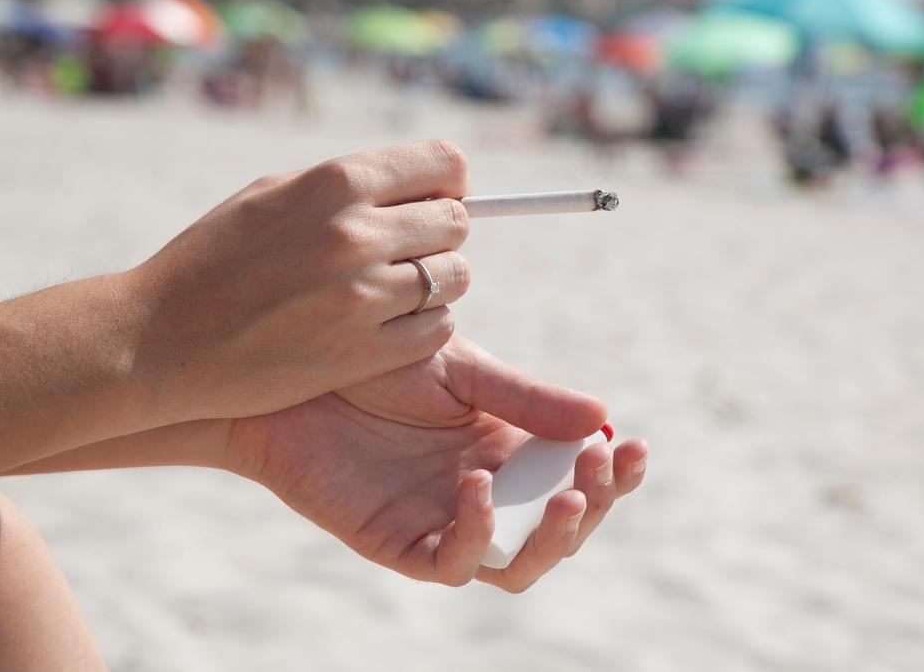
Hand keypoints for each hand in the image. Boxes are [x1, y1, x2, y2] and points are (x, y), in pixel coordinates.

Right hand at [125, 139, 471, 422]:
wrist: (158, 340)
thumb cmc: (214, 258)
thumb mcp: (274, 193)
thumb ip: (350, 185)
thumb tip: (423, 182)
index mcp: (337, 183)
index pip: (447, 164)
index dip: (449, 181)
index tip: (432, 197)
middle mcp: (357, 235)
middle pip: (457, 222)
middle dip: (440, 233)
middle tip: (407, 248)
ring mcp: (364, 298)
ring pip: (455, 277)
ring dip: (436, 282)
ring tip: (394, 288)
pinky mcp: (363, 354)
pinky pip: (439, 328)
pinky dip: (425, 325)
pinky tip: (388, 323)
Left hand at [226, 337, 647, 591]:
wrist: (289, 367)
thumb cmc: (371, 359)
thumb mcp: (461, 369)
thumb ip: (526, 398)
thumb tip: (603, 417)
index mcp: (509, 446)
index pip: (579, 474)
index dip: (616, 471)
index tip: (635, 443)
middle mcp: (486, 488)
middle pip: (562, 526)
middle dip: (596, 503)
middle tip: (598, 466)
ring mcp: (442, 519)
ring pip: (518, 562)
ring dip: (554, 537)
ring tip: (569, 495)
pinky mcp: (396, 541)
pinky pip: (451, 563)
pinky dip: (477, 535)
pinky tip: (477, 487)